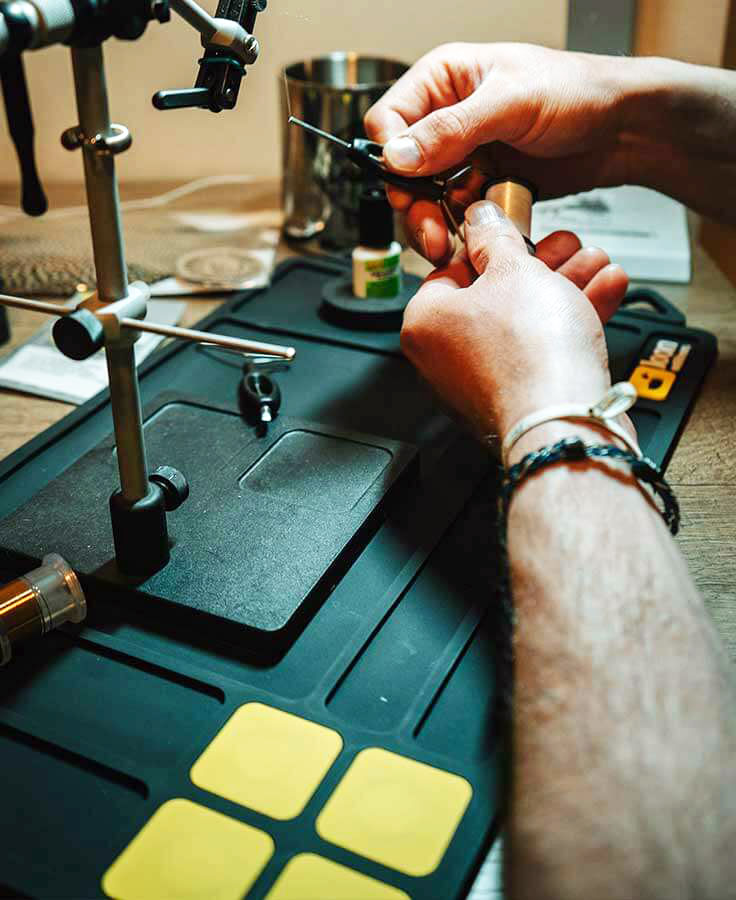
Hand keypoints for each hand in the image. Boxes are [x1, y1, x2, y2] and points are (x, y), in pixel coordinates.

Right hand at [365, 42, 633, 263]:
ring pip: (426, 197)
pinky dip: (461, 228)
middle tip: (431, 231)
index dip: (391, 157)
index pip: (388, 121)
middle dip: (413, 204)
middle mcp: (447, 118)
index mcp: (444, 80)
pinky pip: (456, 212)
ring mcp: (465, 154)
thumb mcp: (511, 103)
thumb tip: (397, 155)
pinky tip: (475, 235)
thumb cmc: (579, 93)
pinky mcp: (483, 184)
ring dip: (435, 223)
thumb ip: (451, 129)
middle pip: (402, 169)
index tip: (409, 187)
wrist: (623, 130)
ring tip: (453, 242)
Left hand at [400, 200, 626, 441]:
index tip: (518, 231)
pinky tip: (605, 291)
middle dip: (542, 263)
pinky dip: (572, 321)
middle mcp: (446, 358)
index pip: (452, 269)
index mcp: (425, 323)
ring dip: (566, 286)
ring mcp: (482, 383)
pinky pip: (543, 351)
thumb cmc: (527, 354)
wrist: (563, 421)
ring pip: (525, 322)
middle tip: (566, 245)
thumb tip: (483, 218)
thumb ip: (497, 237)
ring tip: (597, 262)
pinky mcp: (519, 399)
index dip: (491, 245)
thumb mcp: (514, 269)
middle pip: (495, 295)